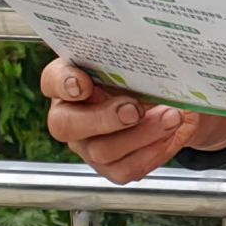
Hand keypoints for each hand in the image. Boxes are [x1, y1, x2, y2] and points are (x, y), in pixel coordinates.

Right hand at [41, 58, 225, 183]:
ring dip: (141, 135)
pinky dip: (152, 152)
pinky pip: (125, 169)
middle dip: (103, 118)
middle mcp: (71, 116)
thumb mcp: (140, 62)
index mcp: (71, 81)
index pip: (52, 81)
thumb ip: (134, 59)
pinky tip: (170, 135)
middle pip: (65, 125)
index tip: (83, 84)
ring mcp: (88, 145)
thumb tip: (154, 56)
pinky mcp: (110, 167)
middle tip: (135, 109)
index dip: (63, 84)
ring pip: (101, 151)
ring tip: (171, 117)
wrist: (173, 104)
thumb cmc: (146, 77)